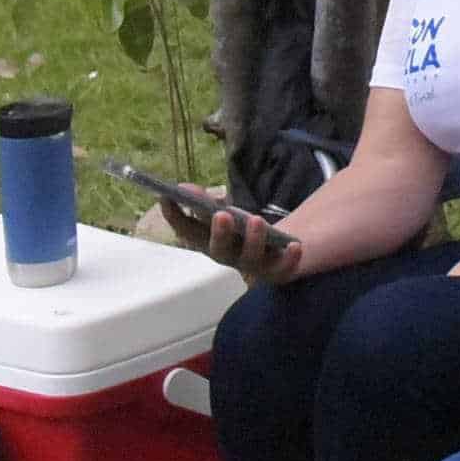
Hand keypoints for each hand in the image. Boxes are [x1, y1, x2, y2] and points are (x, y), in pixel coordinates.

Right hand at [173, 191, 303, 286]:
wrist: (275, 252)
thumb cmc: (241, 230)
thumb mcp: (224, 212)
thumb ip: (205, 202)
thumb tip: (183, 187)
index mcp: (208, 242)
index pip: (186, 231)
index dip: (174, 216)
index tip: (164, 197)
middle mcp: (227, 257)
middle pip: (218, 250)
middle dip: (219, 233)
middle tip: (220, 214)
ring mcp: (252, 267)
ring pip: (250, 258)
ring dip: (253, 240)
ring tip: (256, 220)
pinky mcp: (276, 273)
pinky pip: (282, 270)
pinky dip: (289, 259)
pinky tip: (295, 245)